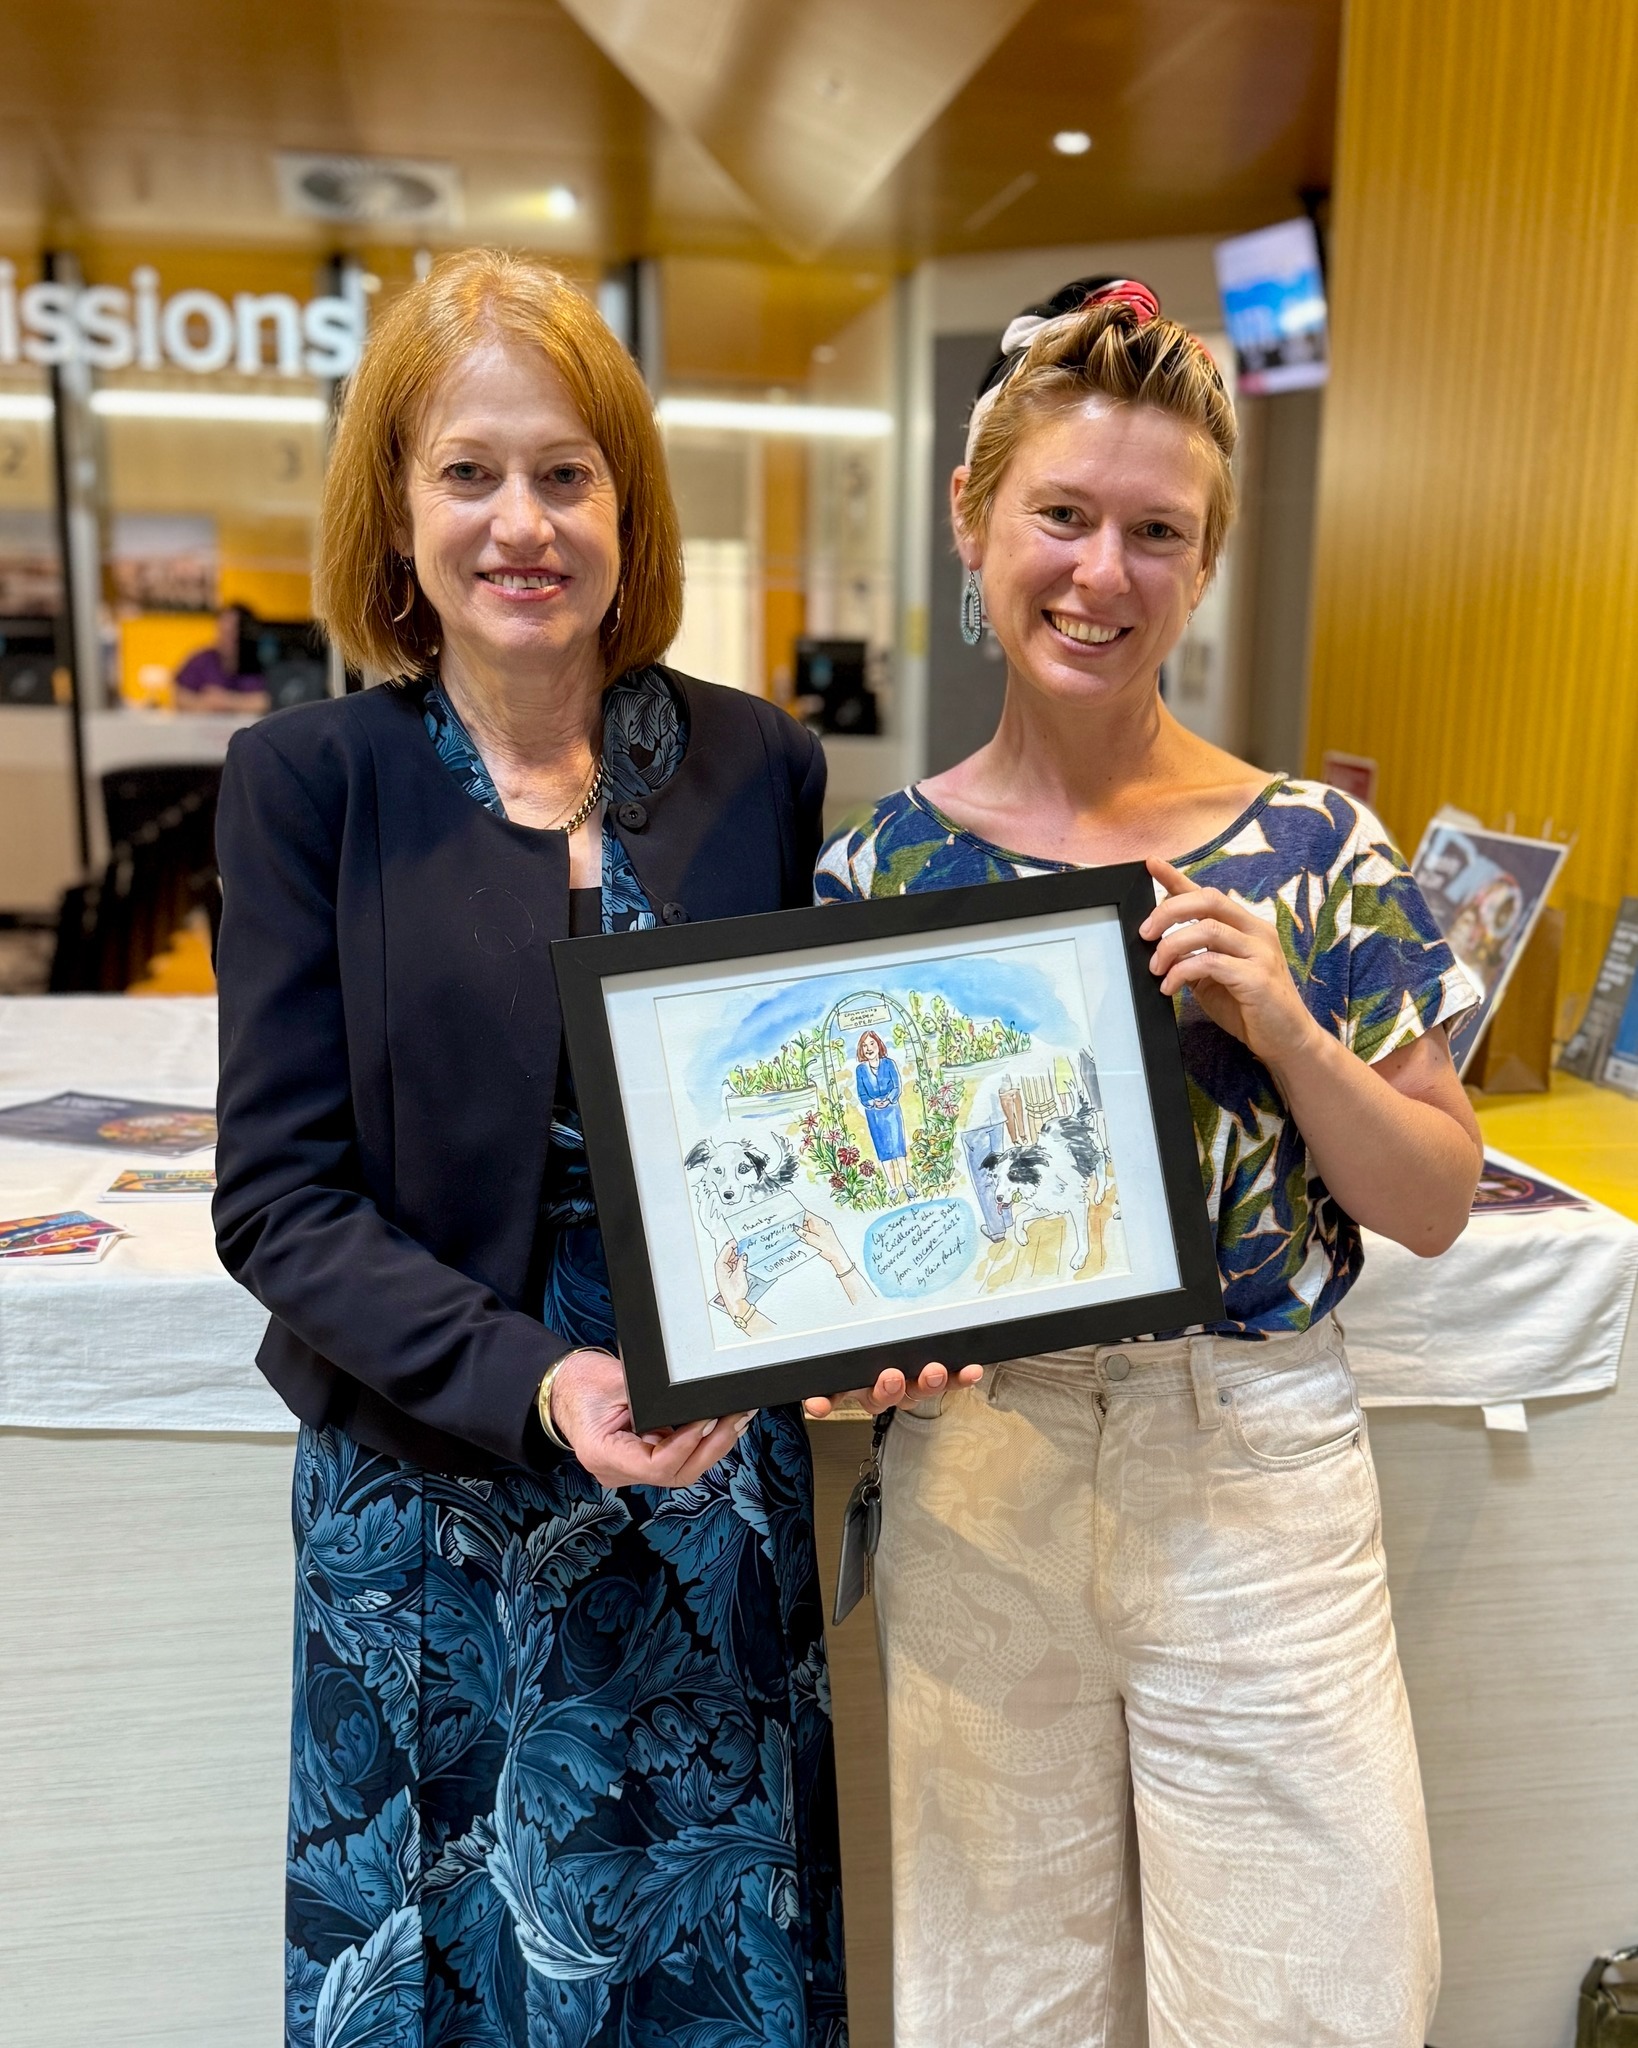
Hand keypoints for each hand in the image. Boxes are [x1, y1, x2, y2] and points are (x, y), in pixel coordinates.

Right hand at [548, 1348, 753, 1489]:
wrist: (562, 1388)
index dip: (685, 1446)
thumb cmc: (580, 1382)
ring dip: (711, 1447)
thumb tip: (691, 1394)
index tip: (706, 1421)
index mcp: (603, 1454)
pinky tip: (719, 1426)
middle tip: (735, 1419)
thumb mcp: (614, 1379)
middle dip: (711, 1447)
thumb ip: (650, 1393)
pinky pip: (676, 1459)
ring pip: (680, 1470)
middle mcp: (617, 1471)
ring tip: (735, 1419)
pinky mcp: (642, 1459)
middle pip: (675, 1473)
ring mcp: (630, 1469)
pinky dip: (699, 1444)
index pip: (654, 1465)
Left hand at [715, 1238, 750, 1311]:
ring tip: (747, 1251)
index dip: (732, 1244)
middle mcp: (721, 1268)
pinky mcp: (730, 1275)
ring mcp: (725, 1272)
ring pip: (732, 1259)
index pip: (725, 1250)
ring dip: (739, 1256)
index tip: (739, 1239)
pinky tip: (745, 1260)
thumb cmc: (734, 1294)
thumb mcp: (740, 1275)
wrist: (736, 1305)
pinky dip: (739, 1262)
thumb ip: (741, 1263)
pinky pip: (734, 1265)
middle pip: (728, 1254)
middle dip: (736, 1249)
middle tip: (745, 1244)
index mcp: (720, 1266)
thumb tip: (743, 1254)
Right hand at [797, 1212, 848, 1271]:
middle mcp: (821, 1224)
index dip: (799, 1215)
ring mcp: (823, 1228)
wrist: (837, 1256)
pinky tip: (805, 1238)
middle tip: (791, 1228)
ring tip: (797, 1234)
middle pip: (807, 1220)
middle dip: (800, 1224)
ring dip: (803, 1230)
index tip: (791, 1218)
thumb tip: (795, 1227)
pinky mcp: (823, 1234)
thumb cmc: (828, 1248)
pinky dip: (808, 1233)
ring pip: (809, 1226)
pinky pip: (813, 1231)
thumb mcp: (812, 1240)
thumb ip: (803, 1233)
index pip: (807, 1214)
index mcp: (819, 1222)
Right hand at [803, 1358, 983, 1420]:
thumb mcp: (848, 1343)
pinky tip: (971, 1371)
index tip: (818, 1405)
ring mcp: (907, 1386)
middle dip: (887, 1388)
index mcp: (850, 1380)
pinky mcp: (936, 1380)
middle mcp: (877, 1387)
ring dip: (926, 1383)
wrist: (904, 1335)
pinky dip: (960, 1378)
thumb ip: (830, 1349)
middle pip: (880, 1395)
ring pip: (915, 1391)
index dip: (824, 1401)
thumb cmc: (869, 1341)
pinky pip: (949, 1382)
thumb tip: (812, 1359)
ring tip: (934, 1371)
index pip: (830, 1393)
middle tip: (890, 1376)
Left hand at [1142, 856, 1320, 1073]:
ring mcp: (1260, 953)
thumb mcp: (1214, 978)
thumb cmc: (1251, 1008)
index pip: (1208, 895)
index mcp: (1246, 927)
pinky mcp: (1256, 977)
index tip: (1151, 864)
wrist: (1287, 1040)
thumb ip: (1193, 958)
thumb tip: (1159, 948)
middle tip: (1145, 933)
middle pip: (1208, 901)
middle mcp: (1256, 932)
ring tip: (1156, 968)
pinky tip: (1170, 987)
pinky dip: (1182, 972)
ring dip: (1172, 946)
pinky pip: (1210, 962)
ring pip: (1206, 930)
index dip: (1177, 878)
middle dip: (1169, 911)